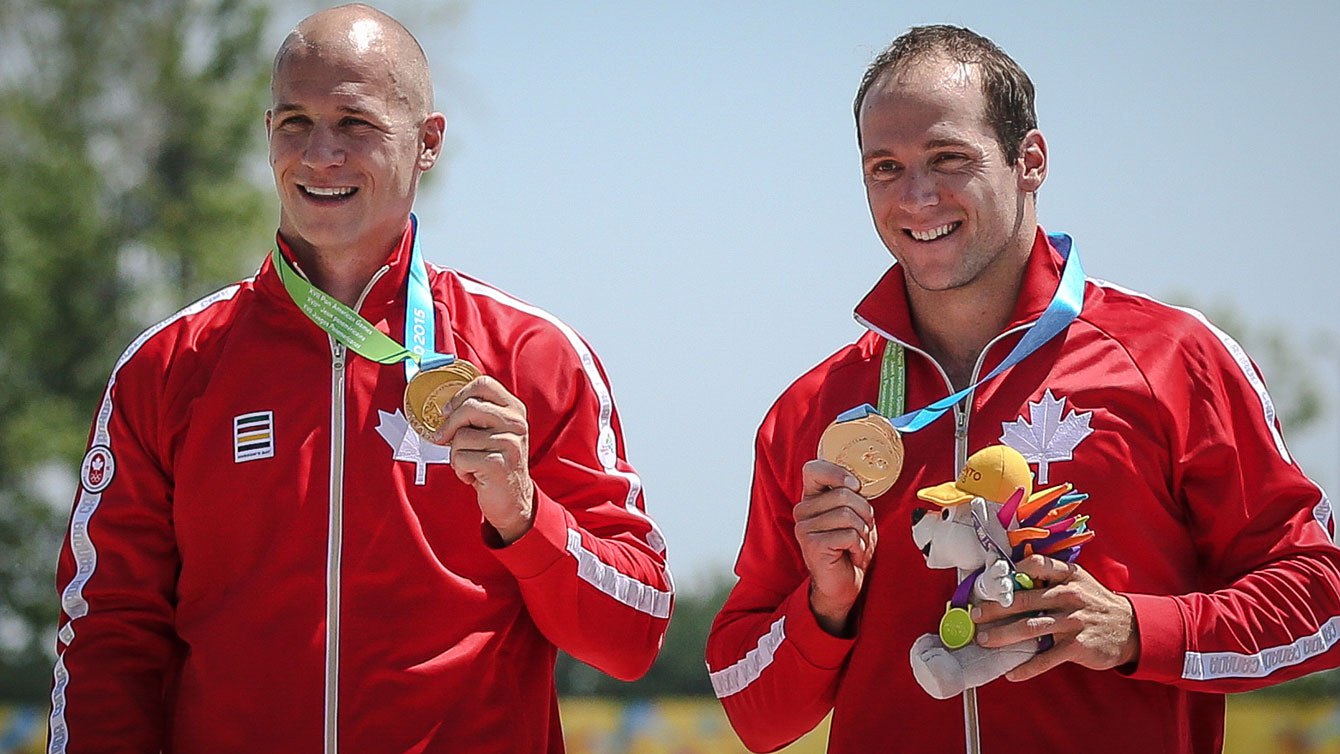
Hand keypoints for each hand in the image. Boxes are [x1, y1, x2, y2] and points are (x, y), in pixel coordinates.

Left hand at [431, 376, 534, 543]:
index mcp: (514, 410)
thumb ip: (478, 414)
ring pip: (461, 437)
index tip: (448, 411)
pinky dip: (460, 470)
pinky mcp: (498, 464)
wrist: (513, 499)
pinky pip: (461, 458)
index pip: (484, 384)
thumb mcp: (494, 432)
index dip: (459, 395)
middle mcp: (516, 424)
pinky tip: (474, 476)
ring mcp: (510, 443)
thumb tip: (445, 405)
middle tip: (445, 439)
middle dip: (450, 426)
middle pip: (469, 408)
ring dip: (456, 454)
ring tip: (470, 464)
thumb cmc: (496, 462)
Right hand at [794, 460, 877, 636]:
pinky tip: (851, 555)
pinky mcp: (812, 544)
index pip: (814, 469)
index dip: (838, 473)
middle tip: (861, 531)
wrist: (844, 584)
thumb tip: (857, 481)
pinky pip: (849, 535)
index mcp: (812, 499)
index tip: (855, 485)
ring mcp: (804, 528)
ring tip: (855, 545)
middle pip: (844, 493)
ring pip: (848, 514)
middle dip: (865, 513)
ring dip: (863, 532)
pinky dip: (859, 547)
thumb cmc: (850, 549)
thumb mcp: (855, 516)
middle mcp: (803, 511)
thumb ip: (852, 496)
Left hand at [973, 555, 1138, 680]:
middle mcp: (1069, 595)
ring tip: (984, 640)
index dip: (1011, 572)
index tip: (989, 582)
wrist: (1130, 628)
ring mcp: (1073, 621)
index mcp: (1068, 576)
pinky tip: (1012, 673)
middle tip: (975, 615)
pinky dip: (1027, 667)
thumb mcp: (1078, 583)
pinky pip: (1046, 658)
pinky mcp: (1077, 646)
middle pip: (1024, 600)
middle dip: (995, 609)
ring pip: (1030, 628)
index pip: (1036, 565)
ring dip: (1003, 635)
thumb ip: (1050, 579)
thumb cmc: (1095, 604)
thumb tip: (1011, 581)